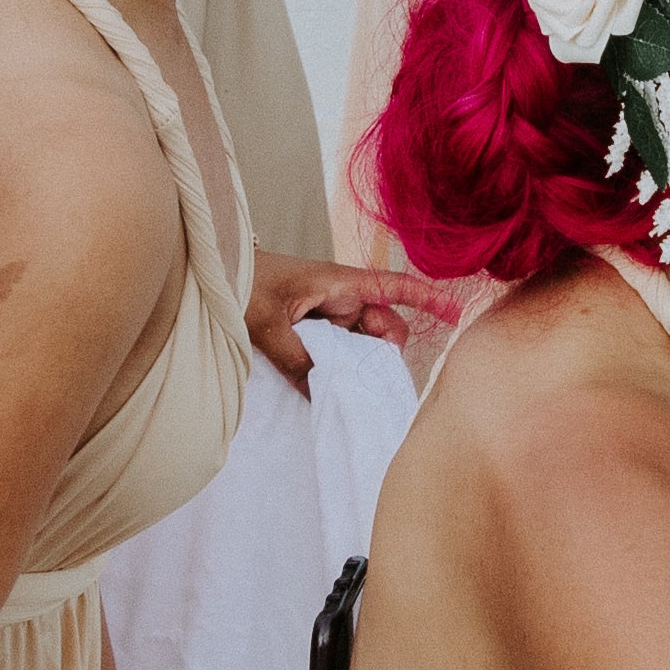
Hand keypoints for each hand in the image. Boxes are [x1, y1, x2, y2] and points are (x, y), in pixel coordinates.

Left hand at [244, 255, 461, 394]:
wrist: (212, 278)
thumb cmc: (241, 283)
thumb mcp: (266, 322)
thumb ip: (296, 357)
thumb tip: (325, 390)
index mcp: (339, 283)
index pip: (394, 287)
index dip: (427, 299)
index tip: (456, 313)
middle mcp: (341, 300)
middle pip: (383, 329)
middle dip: (383, 354)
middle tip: (367, 380)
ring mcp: (328, 318)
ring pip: (362, 348)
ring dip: (359, 368)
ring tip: (345, 389)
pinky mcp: (313, 334)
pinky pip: (337, 357)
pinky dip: (338, 373)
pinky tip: (329, 391)